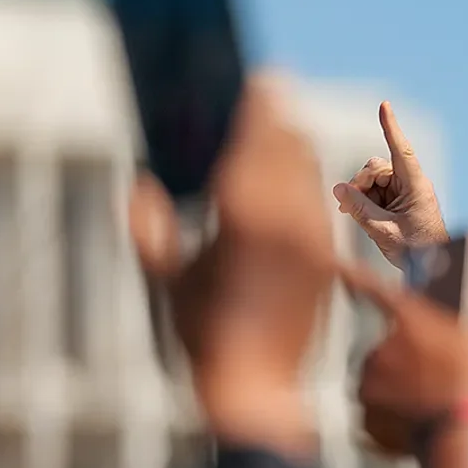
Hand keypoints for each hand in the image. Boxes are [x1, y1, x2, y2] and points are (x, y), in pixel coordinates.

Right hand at [130, 77, 333, 448]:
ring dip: (299, 151)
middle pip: (290, 152)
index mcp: (240, 217)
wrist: (257, 385)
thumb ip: (150, 229)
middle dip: (281, 124)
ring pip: (310, 178)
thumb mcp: (167, 278)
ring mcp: (310, 243)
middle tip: (277, 96)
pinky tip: (304, 179)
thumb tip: (140, 188)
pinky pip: (320, 209)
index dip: (261, 110)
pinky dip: (310, 187)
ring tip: (289, 129)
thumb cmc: (202, 333)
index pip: (255, 145)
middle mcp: (283, 223)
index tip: (265, 81)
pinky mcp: (327, 262)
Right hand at [332, 102, 448, 268]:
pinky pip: (374, 190)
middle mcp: (411, 183)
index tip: (385, 106)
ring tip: (356, 216)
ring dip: (360, 194)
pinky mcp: (398, 198)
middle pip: (376, 168)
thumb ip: (359, 208)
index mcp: (416, 186)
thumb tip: (339, 189)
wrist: (431, 266)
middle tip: (347, 206)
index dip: (391, 127)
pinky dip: (364, 200)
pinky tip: (357, 214)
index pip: (402, 150)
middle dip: (360, 183)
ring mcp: (405, 189)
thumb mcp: (382, 230)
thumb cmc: (416, 250)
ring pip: (372, 179)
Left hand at [340, 264, 467, 452]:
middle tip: (437, 376)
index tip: (337, 268)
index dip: (355, 277)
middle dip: (408, 360)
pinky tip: (424, 426)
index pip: (373, 288)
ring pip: (381, 384)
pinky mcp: (366, 422)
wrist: (466, 436)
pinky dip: (396, 421)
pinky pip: (378, 416)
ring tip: (435, 406)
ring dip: (401, 392)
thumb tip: (464, 335)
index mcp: (409, 319)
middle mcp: (381, 349)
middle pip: (388, 349)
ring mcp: (370, 387)